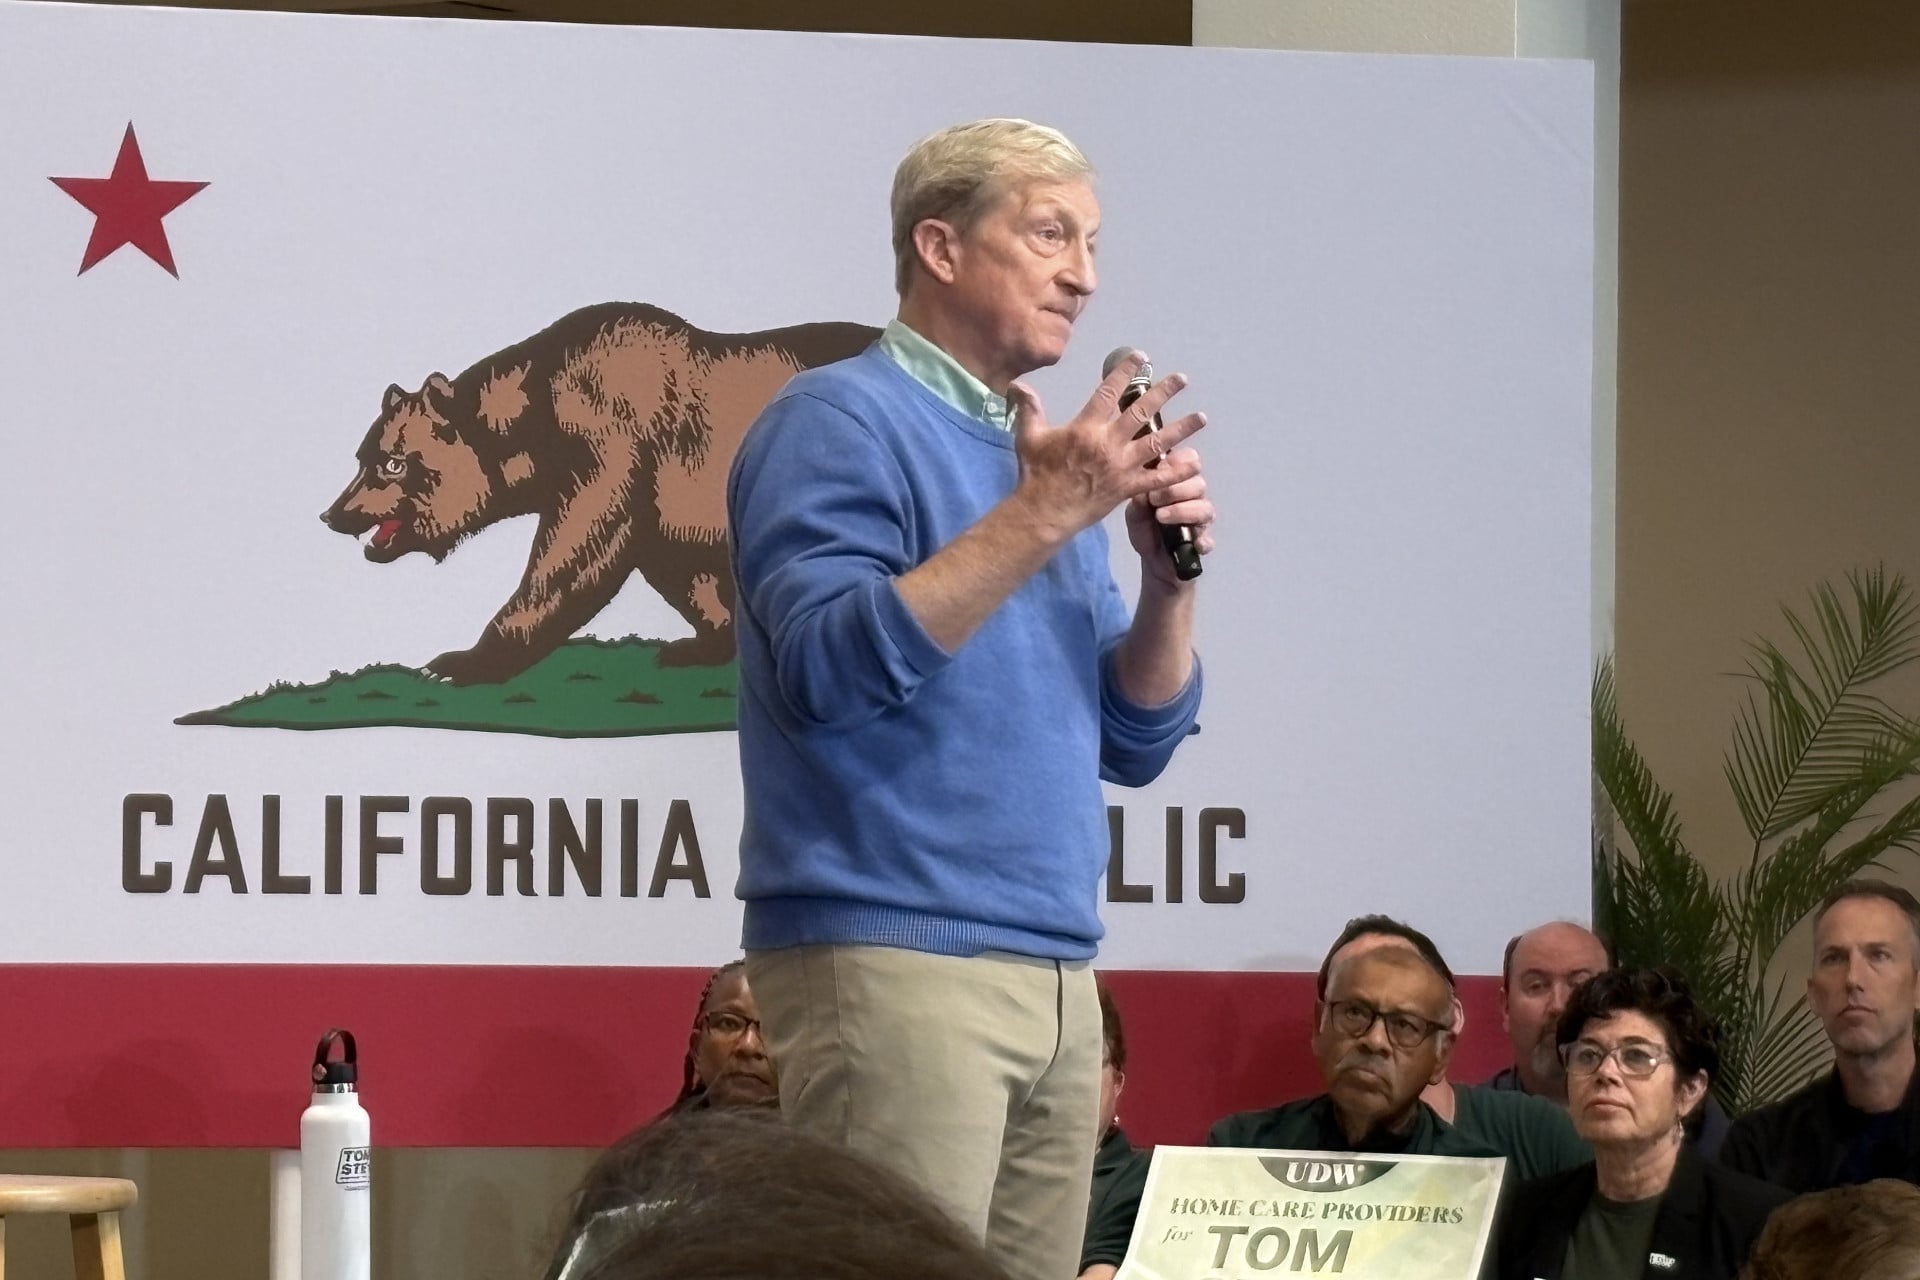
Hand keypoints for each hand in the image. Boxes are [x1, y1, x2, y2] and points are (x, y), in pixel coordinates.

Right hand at [1004, 353, 1207, 543]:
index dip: (1125, 372)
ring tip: (1201, 417)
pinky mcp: (1128, 488)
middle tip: (1181, 379)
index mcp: (1085, 427)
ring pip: (1157, 442)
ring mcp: (1120, 466)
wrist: (1045, 513)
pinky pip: (1157, 478)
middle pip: (1141, 412)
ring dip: (1181, 429)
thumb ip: (1029, 408)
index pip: (1108, 392)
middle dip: (1163, 393)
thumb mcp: (1028, 437)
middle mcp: (1107, 443)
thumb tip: (1018, 385)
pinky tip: (1194, 461)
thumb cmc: (1036, 474)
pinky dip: (1176, 471)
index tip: (1140, 358)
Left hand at [1125, 443, 1214, 584]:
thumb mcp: (1135, 512)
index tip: (1159, 469)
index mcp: (1179, 482)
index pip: (1189, 460)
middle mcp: (1194, 497)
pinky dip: (1203, 541)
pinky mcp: (1204, 542)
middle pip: (1198, 483)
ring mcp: (1202, 520)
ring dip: (1182, 510)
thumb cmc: (1145, 527)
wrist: (1152, 560)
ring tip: (1161, 516)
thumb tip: (1143, 489)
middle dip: (1175, 489)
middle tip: (1153, 498)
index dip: (1177, 462)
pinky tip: (1194, 543)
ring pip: (1205, 508)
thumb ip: (1138, 500)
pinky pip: (1209, 539)